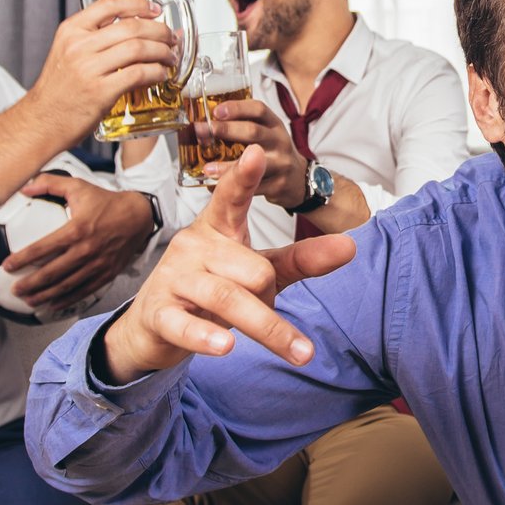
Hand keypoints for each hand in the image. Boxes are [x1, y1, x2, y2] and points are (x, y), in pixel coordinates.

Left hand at [2, 175, 154, 314]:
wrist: (139, 216)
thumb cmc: (105, 201)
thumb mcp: (78, 186)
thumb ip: (49, 184)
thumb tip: (24, 188)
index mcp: (76, 229)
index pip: (43, 248)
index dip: (23, 259)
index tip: (7, 266)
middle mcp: (86, 250)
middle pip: (52, 273)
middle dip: (30, 284)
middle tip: (15, 290)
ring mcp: (97, 265)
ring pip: (67, 286)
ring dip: (45, 296)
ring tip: (29, 300)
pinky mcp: (107, 274)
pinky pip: (84, 291)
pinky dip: (67, 300)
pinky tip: (52, 304)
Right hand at [25, 0, 178, 146]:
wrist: (42, 121)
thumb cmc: (59, 90)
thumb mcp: (67, 52)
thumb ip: (92, 38)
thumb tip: (133, 29)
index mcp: (71, 30)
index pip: (109, 4)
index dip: (138, 4)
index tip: (155, 9)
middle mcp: (79, 46)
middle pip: (131, 26)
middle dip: (159, 30)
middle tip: (171, 37)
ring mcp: (89, 68)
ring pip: (138, 48)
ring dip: (162, 51)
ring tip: (170, 57)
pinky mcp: (101, 91)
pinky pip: (138, 74)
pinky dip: (156, 72)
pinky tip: (161, 74)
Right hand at [100, 146, 355, 382]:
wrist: (154, 325)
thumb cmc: (212, 287)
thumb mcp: (259, 271)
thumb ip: (300, 259)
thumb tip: (351, 245)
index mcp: (218, 228)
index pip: (231, 197)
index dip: (244, 176)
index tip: (258, 151)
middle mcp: (194, 245)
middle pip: (254, 271)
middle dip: (270, 300)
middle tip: (265, 314)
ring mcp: (174, 278)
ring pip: (229, 298)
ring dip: (269, 328)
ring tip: (301, 353)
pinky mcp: (159, 312)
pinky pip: (185, 325)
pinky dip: (206, 337)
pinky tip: (226, 347)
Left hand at [196, 98, 307, 204]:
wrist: (299, 179)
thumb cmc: (274, 152)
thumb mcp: (267, 132)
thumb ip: (243, 125)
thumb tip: (205, 123)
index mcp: (275, 124)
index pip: (258, 110)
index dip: (237, 108)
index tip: (216, 111)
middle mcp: (280, 141)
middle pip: (253, 132)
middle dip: (226, 130)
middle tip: (203, 132)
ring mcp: (281, 163)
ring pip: (253, 162)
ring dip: (227, 166)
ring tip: (208, 168)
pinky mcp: (278, 185)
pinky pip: (252, 187)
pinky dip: (232, 186)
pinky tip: (215, 186)